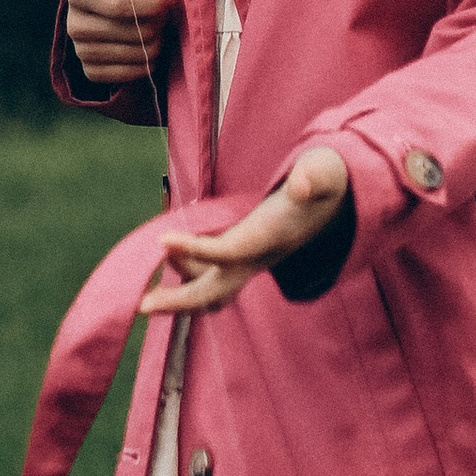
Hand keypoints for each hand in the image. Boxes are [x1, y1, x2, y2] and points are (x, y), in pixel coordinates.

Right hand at [65, 0, 177, 94]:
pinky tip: (147, 47)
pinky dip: (146, 63)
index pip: (121, 5)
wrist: (101, 0)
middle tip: (164, 13)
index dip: (153, 3)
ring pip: (137, 54)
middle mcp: (74, 24)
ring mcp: (81, 51)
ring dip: (156, 42)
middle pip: (134, 31)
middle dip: (158, 21)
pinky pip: (129, 74)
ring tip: (156, 27)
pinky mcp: (91, 71)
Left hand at [141, 144, 349, 314]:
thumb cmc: (324, 181)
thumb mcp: (326, 171)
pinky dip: (187, 268)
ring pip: (211, 288)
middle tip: (141, 305)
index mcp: (272, 236)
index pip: (231, 251)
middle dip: (180, 302)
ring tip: (161, 250)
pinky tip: (171, 248)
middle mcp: (259, 257)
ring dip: (180, 283)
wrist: (335, 200)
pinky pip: (210, 275)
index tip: (163, 240)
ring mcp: (250, 262)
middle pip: (217, 291)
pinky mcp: (243, 257)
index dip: (197, 251)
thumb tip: (303, 183)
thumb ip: (316, 176)